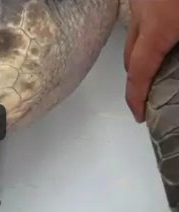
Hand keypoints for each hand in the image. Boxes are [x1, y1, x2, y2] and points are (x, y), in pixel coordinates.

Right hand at [124, 0, 178, 122]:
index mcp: (159, 27)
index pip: (139, 72)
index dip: (136, 97)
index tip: (139, 115)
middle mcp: (142, 16)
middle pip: (130, 57)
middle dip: (137, 79)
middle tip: (149, 95)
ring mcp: (139, 3)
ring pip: (133, 38)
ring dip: (141, 55)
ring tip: (160, 65)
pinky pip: (140, 21)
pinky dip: (147, 34)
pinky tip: (167, 31)